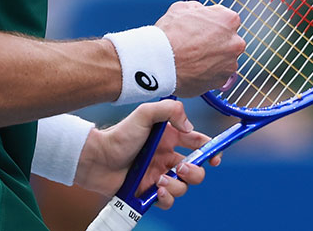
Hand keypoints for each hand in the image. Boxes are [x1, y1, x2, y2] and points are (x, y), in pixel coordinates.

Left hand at [74, 100, 220, 209]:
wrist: (97, 160)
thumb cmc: (118, 135)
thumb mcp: (144, 114)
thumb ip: (169, 110)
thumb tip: (189, 127)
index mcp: (169, 138)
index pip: (197, 143)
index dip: (210, 149)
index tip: (215, 157)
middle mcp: (166, 157)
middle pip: (196, 169)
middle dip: (195, 172)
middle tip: (181, 169)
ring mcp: (159, 176)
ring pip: (183, 187)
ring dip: (177, 186)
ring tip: (159, 180)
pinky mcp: (150, 193)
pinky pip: (169, 201)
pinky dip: (167, 198)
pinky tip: (156, 191)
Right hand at [155, 1, 244, 96]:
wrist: (160, 62)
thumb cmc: (170, 34)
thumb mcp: (181, 8)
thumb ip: (197, 9)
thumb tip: (199, 11)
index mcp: (228, 19)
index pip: (228, 19)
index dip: (213, 24)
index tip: (203, 28)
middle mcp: (235, 42)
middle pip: (229, 40)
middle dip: (217, 42)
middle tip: (198, 44)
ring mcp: (230, 63)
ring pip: (224, 59)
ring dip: (213, 59)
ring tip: (192, 59)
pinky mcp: (223, 80)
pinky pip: (218, 74)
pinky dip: (208, 73)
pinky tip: (193, 69)